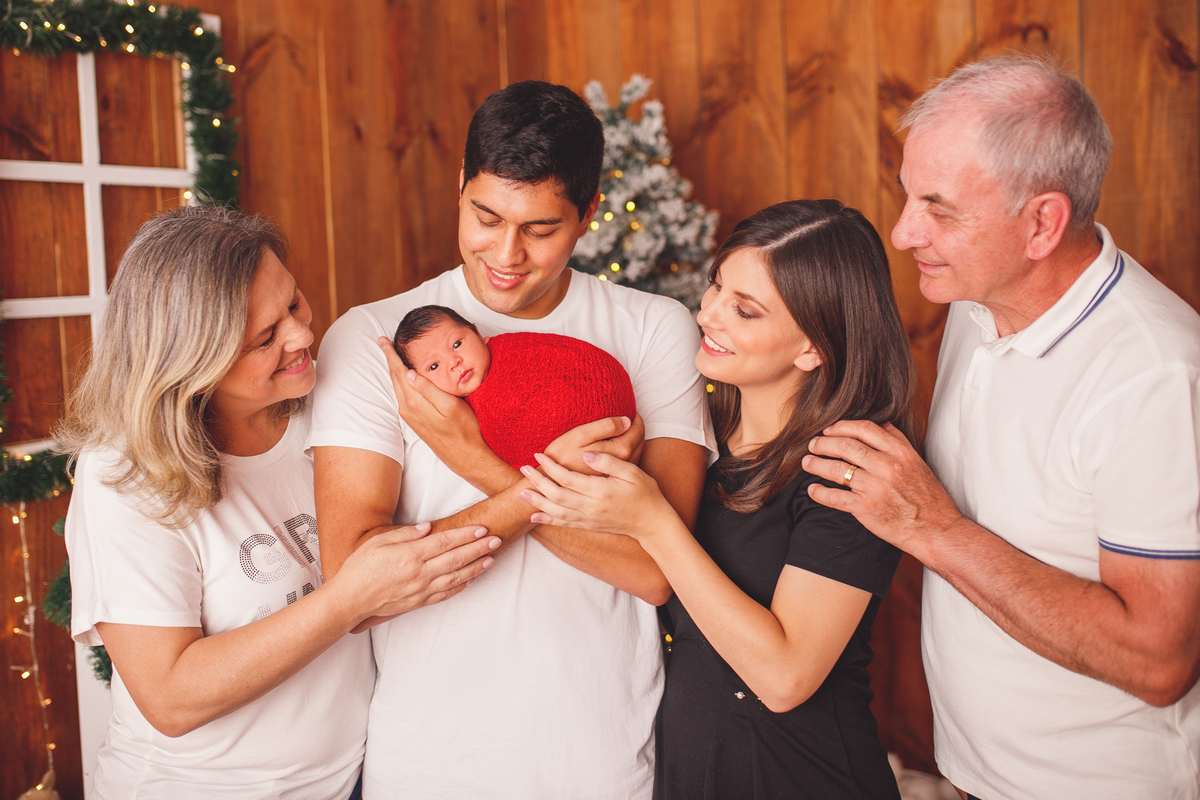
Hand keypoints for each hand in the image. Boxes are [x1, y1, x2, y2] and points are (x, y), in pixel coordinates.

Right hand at [338, 521, 500, 620]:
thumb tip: (427, 528)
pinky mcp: (419, 602)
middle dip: (479, 548)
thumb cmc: (359, 568)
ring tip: (491, 558)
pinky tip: (471, 579)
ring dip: (476, 567)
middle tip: (496, 540)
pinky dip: (461, 586)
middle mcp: (420, 573)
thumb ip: (405, 534)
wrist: (350, 600)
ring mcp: (421, 590)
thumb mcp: (378, 541)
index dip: (466, 534)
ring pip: (456, 577)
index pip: (446, 541)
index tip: (482, 528)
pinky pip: (446, 594)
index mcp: (410, 555)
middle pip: (457, 558)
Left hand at [375, 337, 507, 490]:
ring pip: (397, 387)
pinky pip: (403, 395)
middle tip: (384, 341)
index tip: (383, 340)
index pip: (398, 372)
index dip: (391, 354)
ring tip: (391, 355)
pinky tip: (404, 377)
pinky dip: (400, 381)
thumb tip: (408, 373)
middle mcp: (407, 409)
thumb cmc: (464, 430)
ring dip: (394, 369)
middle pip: (395, 378)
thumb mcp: (450, 406)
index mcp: (414, 403)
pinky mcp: (415, 421)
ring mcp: (410, 416)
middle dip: (389, 359)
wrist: (466, 456)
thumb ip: (429, 389)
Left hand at [517, 451, 674, 541]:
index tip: (539, 454)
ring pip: (556, 511)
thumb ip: (609, 463)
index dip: (551, 466)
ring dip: (538, 501)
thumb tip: (586, 455)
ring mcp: (589, 519)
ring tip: (522, 491)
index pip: (568, 478)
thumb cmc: (646, 494)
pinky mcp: (589, 526)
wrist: (652, 524)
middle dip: (538, 482)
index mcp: (601, 491)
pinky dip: (547, 520)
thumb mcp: (633, 472)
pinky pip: (564, 524)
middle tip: (524, 469)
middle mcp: (591, 507)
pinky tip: (534, 516)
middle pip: (556, 495)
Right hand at [543, 414, 644, 475]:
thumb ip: (605, 427)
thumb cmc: (562, 455)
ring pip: (636, 452)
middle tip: (631, 417)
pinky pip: (628, 462)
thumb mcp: (580, 435)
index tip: (632, 410)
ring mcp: (619, 473)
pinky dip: (628, 451)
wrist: (552, 482)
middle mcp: (624, 463)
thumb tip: (626, 420)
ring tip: (626, 429)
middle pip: (639, 441)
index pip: (637, 431)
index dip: (636, 418)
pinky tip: (619, 445)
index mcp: (620, 450)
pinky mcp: (613, 478)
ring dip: (634, 439)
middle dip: (637, 428)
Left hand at [802, 420, 963, 556]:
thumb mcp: (918, 463)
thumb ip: (899, 442)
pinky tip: (812, 490)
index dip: (842, 426)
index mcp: (900, 453)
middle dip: (824, 443)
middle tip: (813, 444)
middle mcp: (887, 467)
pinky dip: (820, 493)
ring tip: (807, 463)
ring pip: (837, 469)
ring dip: (817, 464)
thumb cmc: (928, 497)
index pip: (865, 429)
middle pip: (846, 446)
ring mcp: (875, 488)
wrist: (936, 529)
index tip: (829, 430)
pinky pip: (835, 497)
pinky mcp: (866, 509)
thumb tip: (882, 425)